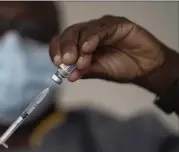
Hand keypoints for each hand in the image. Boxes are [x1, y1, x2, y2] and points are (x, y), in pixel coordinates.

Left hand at [49, 15, 178, 94]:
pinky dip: (92, 38)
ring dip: (78, 46)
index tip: (56, 62)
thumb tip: (69, 76)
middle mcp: (90, 33)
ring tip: (81, 62)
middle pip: (70, 33)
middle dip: (65, 47)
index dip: (56, 49)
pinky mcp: (117, 24)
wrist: (147, 68)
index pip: (63, 42)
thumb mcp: (100, 72)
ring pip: (83, 30)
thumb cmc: (123, 67)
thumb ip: (85, 72)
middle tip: (65, 61)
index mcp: (82, 44)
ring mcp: (103, 27)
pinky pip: (101, 28)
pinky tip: (88, 49)